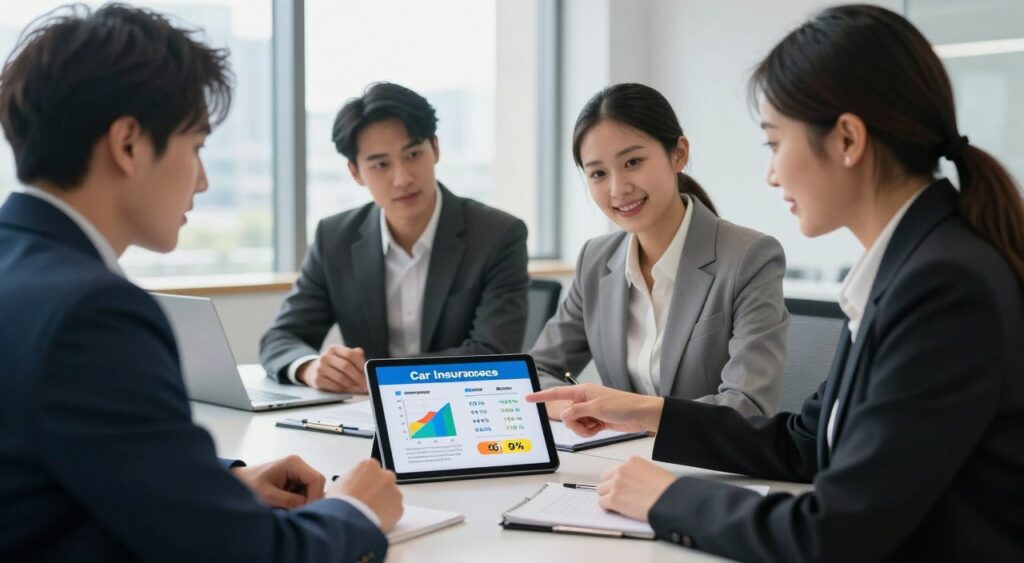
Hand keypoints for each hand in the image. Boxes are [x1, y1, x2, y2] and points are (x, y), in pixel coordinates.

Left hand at [231, 455, 325, 508]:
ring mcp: (297, 471)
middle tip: (296, 511)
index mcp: (294, 463)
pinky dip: (298, 500)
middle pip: (317, 484)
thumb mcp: (269, 496)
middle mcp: (298, 464)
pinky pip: (304, 491)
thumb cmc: (249, 486)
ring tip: (287, 507)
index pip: (317, 480)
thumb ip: (290, 501)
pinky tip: (286, 503)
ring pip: (312, 489)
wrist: (238, 482)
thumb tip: (308, 507)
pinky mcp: (294, 479)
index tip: (304, 511)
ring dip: (303, 500)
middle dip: (309, 499)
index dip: (315, 497)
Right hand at [298, 345, 367, 392]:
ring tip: (358, 388)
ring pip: (341, 378)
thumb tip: (366, 369)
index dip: (361, 364)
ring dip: (352, 385)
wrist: (312, 370)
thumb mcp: (342, 356)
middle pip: (346, 367)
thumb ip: (356, 357)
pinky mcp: (317, 380)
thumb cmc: (333, 364)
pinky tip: (347, 389)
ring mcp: (320, 368)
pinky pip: (334, 386)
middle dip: (358, 377)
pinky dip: (343, 389)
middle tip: (365, 384)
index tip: (367, 372)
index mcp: (334, 349)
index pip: (351, 354)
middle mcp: (326, 357)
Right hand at [328, 459, 403, 531]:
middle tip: (367, 502)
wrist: (347, 520)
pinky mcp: (399, 507)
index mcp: (369, 465)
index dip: (364, 482)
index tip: (360, 490)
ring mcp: (394, 491)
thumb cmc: (339, 503)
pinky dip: (388, 516)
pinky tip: (376, 520)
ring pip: (391, 496)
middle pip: (383, 481)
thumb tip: (350, 488)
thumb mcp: (338, 484)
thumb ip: (350, 481)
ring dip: (384, 503)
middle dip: (377, 490)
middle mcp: (385, 475)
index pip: (370, 470)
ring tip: (370, 514)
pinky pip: (394, 511)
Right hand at [526, 383, 663, 436]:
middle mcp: (585, 400)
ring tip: (595, 427)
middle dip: (573, 423)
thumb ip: (578, 411)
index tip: (528, 397)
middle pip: (566, 414)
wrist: (642, 416)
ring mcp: (590, 411)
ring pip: (574, 424)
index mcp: (583, 391)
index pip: (557, 393)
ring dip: (582, 429)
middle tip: (587, 424)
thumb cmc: (624, 406)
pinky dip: (589, 432)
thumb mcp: (598, 408)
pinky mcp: (596, 421)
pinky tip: (599, 429)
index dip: (541, 395)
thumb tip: (564, 415)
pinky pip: (584, 429)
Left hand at [596, 457, 676, 520]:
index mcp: (632, 461)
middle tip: (618, 496)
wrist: (671, 501)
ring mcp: (616, 483)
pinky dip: (608, 508)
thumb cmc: (669, 490)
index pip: (616, 469)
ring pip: (601, 491)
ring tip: (619, 504)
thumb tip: (633, 484)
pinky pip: (602, 503)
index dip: (618, 480)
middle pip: (605, 479)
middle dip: (610, 488)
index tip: (621, 487)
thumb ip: (639, 474)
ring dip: (608, 497)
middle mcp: (622, 470)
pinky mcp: (613, 498)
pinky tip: (617, 510)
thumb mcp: (654, 472)